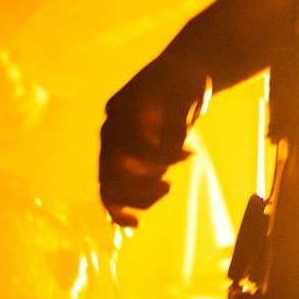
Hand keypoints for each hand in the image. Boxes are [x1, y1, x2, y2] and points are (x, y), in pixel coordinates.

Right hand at [99, 49, 210, 227]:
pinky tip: (135, 224)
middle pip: (111, 168)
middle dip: (139, 184)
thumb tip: (173, 147)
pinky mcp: (120, 160)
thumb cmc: (186, 81)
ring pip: (109, 184)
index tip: (190, 153)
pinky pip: (111, 190)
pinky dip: (119, 210)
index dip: (161, 155)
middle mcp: (111, 127)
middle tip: (169, 185)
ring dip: (134, 198)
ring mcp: (113, 145)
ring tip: (165, 189)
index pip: (132, 143)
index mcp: (123, 107)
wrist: (181, 74)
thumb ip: (177, 121)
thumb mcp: (190, 93)